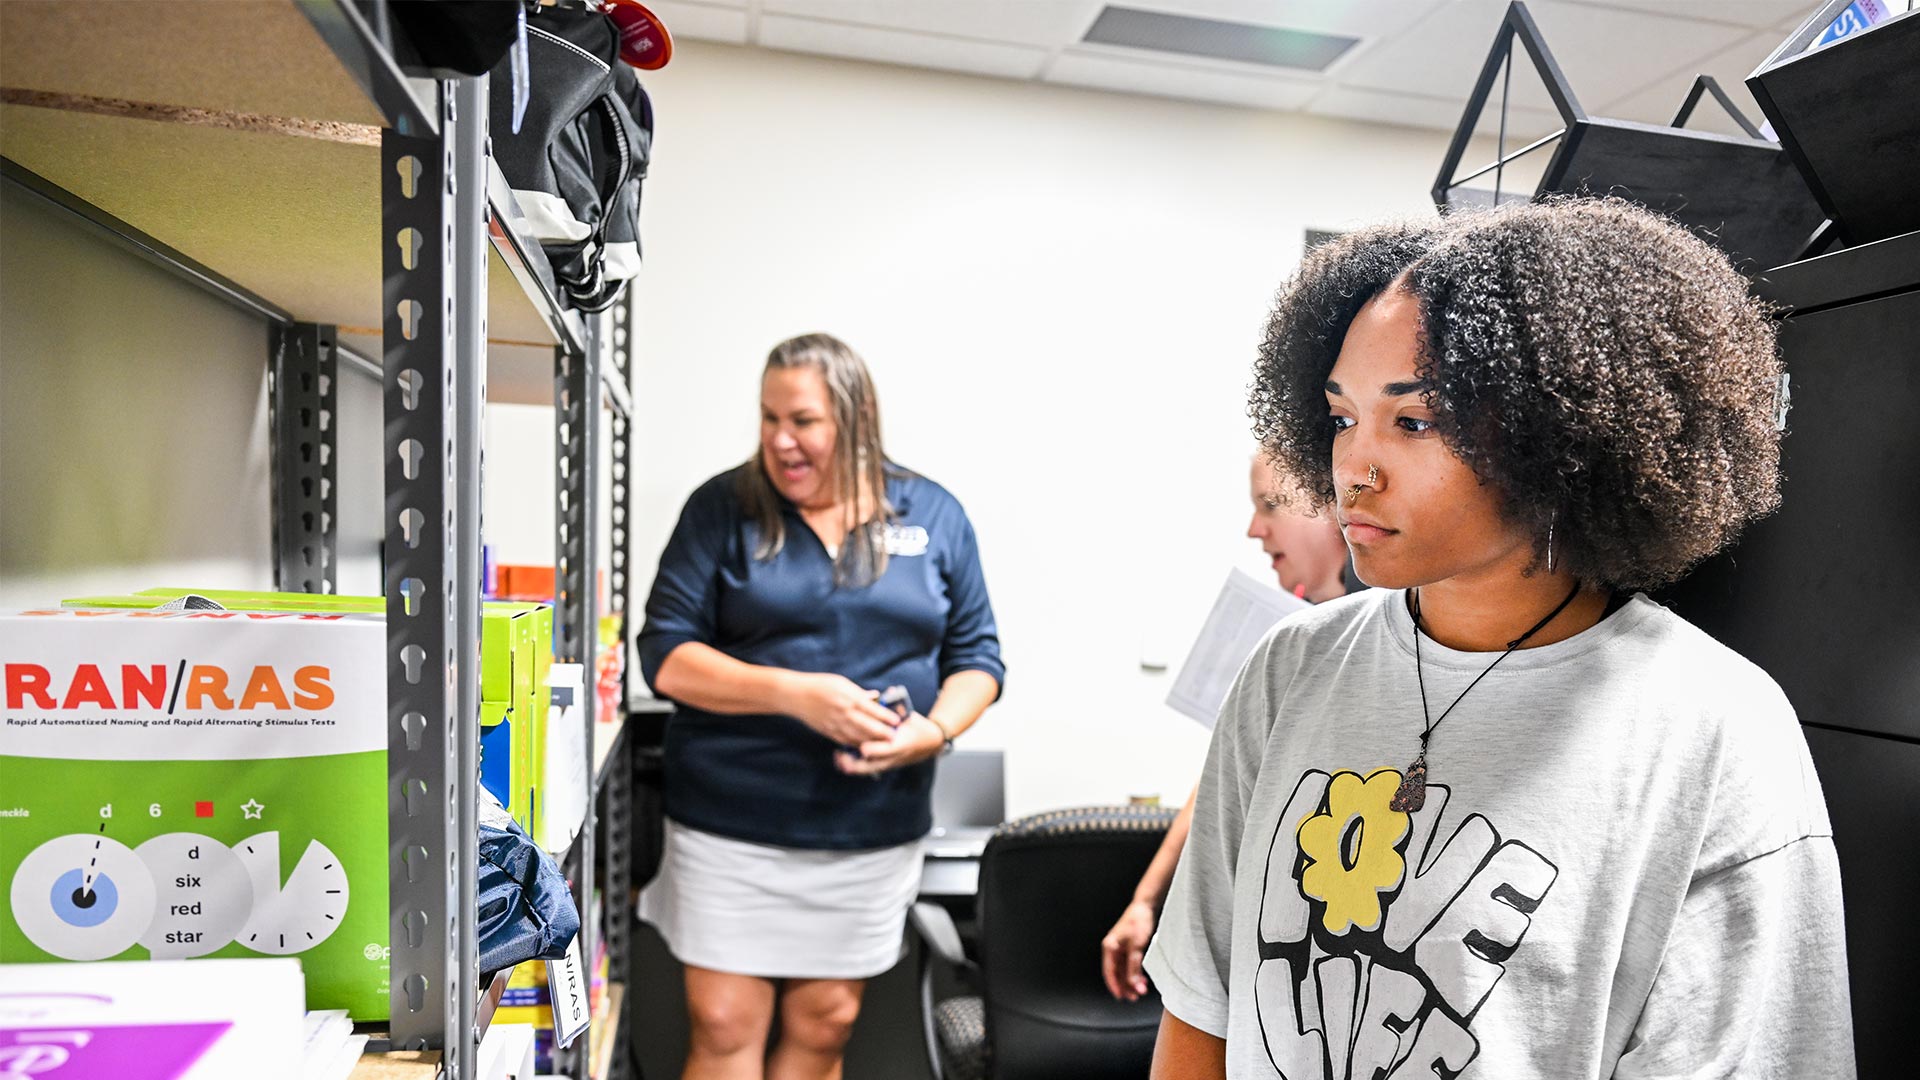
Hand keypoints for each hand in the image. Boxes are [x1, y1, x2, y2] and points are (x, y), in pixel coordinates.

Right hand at [779, 672, 900, 746]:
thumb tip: (875, 697)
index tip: (897, 721)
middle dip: (882, 733)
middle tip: (894, 737)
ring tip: (883, 745)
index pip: (872, 709)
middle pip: (867, 726)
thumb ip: (859, 693)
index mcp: (849, 698)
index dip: (885, 716)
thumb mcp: (842, 683)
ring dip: (871, 741)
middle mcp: (844, 712)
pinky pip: (845, 741)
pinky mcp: (828, 731)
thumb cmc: (820, 685)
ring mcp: (835, 724)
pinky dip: (855, 745)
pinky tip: (864, 747)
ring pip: (857, 736)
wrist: (796, 695)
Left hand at [835, 714, 944, 776]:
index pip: (887, 750)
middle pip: (871, 766)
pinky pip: (865, 770)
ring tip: (837, 757)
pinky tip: (841, 759)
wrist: (929, 743)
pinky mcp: (882, 766)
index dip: (875, 750)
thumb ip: (897, 705)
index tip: (863, 748)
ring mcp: (887, 764)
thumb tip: (888, 692)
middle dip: (855, 763)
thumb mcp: (909, 715)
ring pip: (865, 770)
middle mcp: (893, 757)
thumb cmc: (917, 726)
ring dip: (850, 766)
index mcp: (901, 743)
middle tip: (841, 755)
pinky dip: (852, 766)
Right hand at [1101, 899, 1156, 1000]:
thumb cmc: (1138, 922)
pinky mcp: (1127, 946)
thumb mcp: (1137, 947)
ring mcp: (1120, 947)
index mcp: (1110, 947)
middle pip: (1116, 972)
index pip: (1109, 971)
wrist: (1145, 907)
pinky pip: (1128, 964)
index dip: (1115, 985)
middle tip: (1134, 997)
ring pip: (1123, 969)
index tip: (1121, 997)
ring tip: (1140, 990)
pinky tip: (1141, 978)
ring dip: (1131, 980)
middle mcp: (1112, 948)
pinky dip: (1134, 972)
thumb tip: (1134, 984)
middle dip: (1125, 985)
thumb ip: (1134, 966)